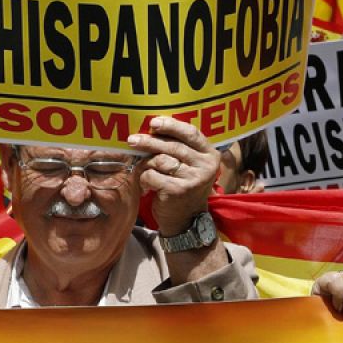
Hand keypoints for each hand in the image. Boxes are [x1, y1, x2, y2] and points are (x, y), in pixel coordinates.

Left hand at [128, 116, 218, 236]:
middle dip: (149, 142)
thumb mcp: (190, 165)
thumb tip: (153, 127)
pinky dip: (145, 179)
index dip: (171, 125)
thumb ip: (180, 147)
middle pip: (172, 146)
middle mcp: (206, 166)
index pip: (191, 133)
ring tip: (143, 170)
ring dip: (146, 164)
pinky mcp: (179, 191)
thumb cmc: (183, 186)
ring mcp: (194, 179)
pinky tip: (147, 186)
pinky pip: (152, 175)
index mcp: (210, 154)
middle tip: (132, 140)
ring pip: (160, 160)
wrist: (186, 219)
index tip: (153, 123)